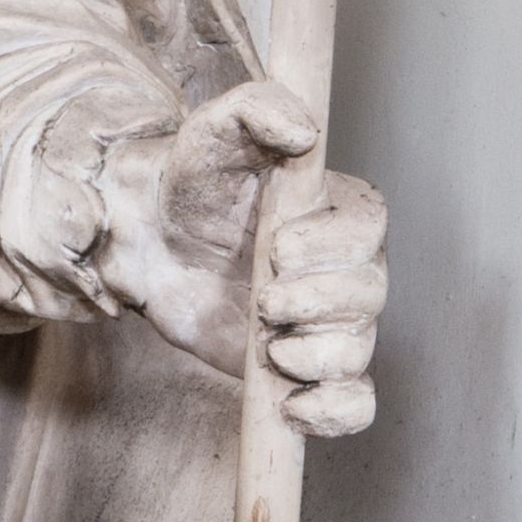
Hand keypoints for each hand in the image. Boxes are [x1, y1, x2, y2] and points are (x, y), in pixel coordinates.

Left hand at [93, 77, 387, 435]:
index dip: (330, 249)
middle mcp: (348, 268)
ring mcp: (331, 322)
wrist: (151, 246)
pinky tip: (294, 407)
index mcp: (340, 211)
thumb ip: (256, 109)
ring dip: (312, 357)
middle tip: (262, 301)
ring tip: (266, 345)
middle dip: (313, 305)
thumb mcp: (213, 131)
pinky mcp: (309, 369)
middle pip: (369, 296)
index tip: (276, 249)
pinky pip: (353, 404)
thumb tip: (303, 130)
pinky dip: (334, 413)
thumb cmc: (190, 183)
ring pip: (358, 352)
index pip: (370, 231)